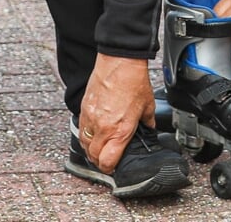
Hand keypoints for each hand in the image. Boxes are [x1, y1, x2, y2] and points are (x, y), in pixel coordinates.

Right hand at [78, 54, 154, 173]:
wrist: (120, 62)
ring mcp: (91, 118)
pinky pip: (81, 130)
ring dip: (91, 150)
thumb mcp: (148, 107)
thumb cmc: (134, 82)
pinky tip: (93, 133)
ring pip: (84, 144)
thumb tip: (148, 128)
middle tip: (107, 160)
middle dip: (100, 162)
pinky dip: (85, 136)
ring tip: (99, 149)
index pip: (107, 161)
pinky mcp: (84, 109)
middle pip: (94, 156)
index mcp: (120, 131)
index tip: (114, 167)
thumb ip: (147, 122)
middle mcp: (103, 128)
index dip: (110, 168)